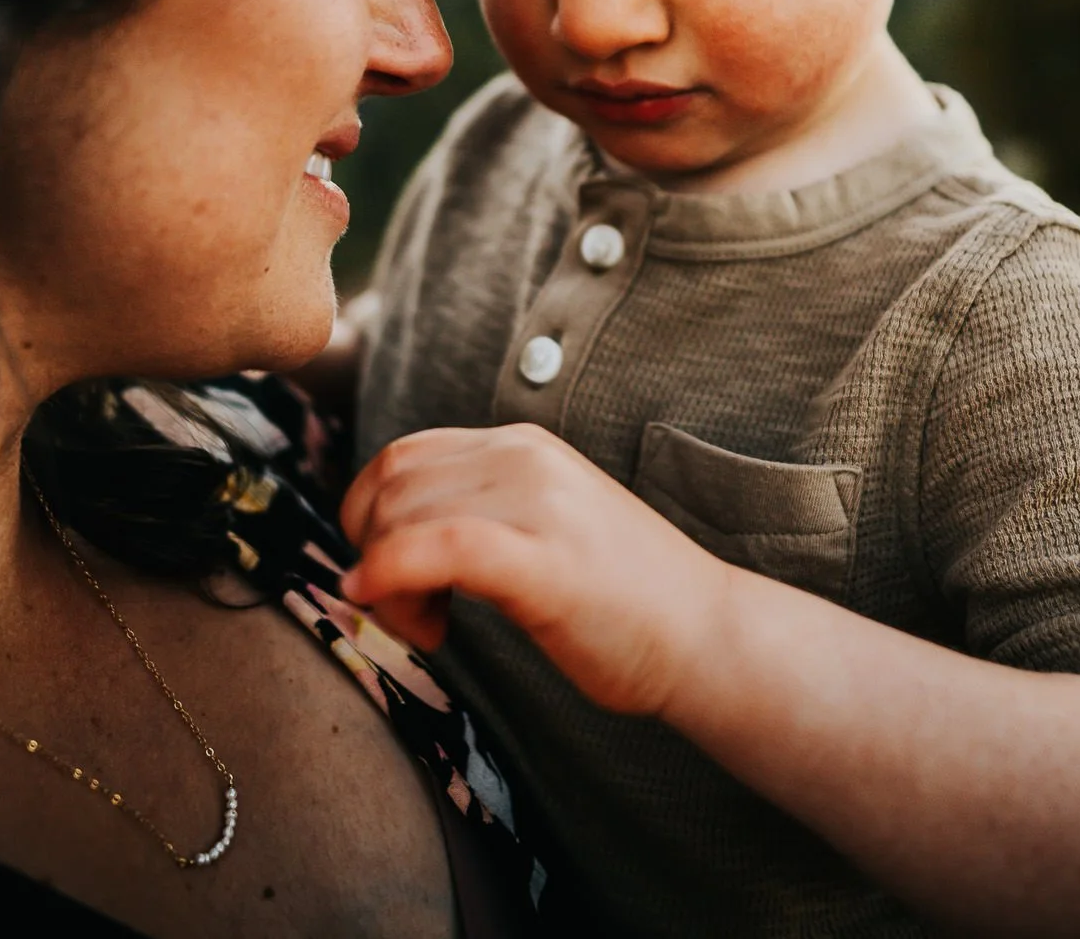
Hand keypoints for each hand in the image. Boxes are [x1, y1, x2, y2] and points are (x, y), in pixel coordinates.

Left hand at [339, 423, 740, 718]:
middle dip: (375, 555)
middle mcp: (525, 457)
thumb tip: (385, 544)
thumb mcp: (543, 526)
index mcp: (523, 445)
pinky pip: (436, 549)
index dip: (371, 519)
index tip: (393, 578)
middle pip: (392, 487)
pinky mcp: (542, 559)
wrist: (708, 635)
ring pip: (403, 519)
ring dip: (390, 586)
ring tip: (434, 630)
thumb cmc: (624, 602)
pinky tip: (409, 621)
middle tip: (415, 617)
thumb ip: (479, 513)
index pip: (403, 456)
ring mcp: (537, 503)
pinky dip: (393, 579)